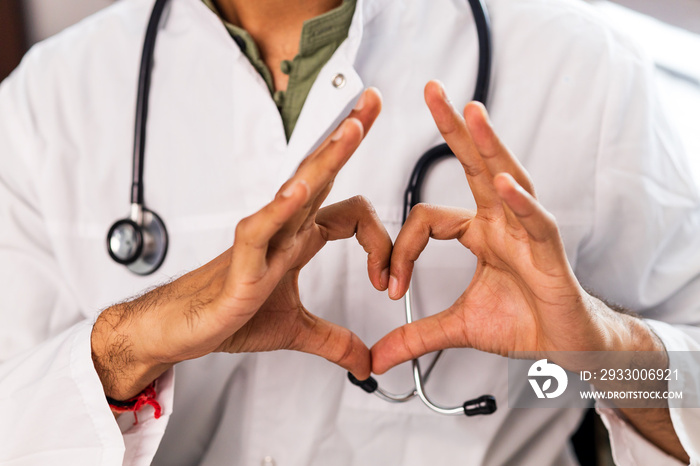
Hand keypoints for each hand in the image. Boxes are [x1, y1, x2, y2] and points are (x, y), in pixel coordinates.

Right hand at [93, 88, 389, 398]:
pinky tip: (298, 191)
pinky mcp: (241, 262)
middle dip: (348, 136)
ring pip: (297, 189)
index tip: (388, 280)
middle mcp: (283, 228)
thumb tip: (366, 364)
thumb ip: (334, 340)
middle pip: (322, 173)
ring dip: (327, 158)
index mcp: (299, 238)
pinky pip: (261, 228)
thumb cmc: (231, 315)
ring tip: (352, 128)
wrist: (182, 330)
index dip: (380, 238)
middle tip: (372, 100)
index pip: (349, 213)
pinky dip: (280, 209)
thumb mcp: (295, 330)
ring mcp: (262, 239)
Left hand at [371, 81, 652, 374]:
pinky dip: (522, 203)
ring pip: (508, 180)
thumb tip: (376, 358)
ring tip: (471, 111)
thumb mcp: (458, 327)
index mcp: (479, 233)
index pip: (428, 218)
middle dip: (454, 128)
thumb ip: (416, 336)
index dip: (403, 247)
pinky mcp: (550, 254)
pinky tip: (505, 184)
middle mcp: (502, 222)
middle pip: (475, 166)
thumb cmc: (521, 323)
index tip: (389, 285)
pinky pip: (536, 222)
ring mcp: (527, 232)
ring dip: (489, 146)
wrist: (566, 349)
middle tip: (431, 90)